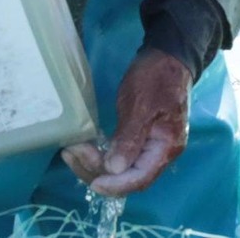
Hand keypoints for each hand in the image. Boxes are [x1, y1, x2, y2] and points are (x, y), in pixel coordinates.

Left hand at [61, 49, 192, 197]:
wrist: (168, 55)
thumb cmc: (157, 77)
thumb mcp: (142, 104)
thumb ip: (130, 138)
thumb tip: (114, 169)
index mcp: (166, 148)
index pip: (139, 179)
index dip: (114, 185)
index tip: (91, 181)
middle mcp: (159, 153)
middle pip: (127, 177)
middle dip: (97, 170)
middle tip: (72, 152)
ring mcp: (149, 146)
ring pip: (120, 169)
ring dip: (94, 164)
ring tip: (71, 151)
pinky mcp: (138, 138)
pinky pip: (118, 156)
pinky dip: (100, 154)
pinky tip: (84, 147)